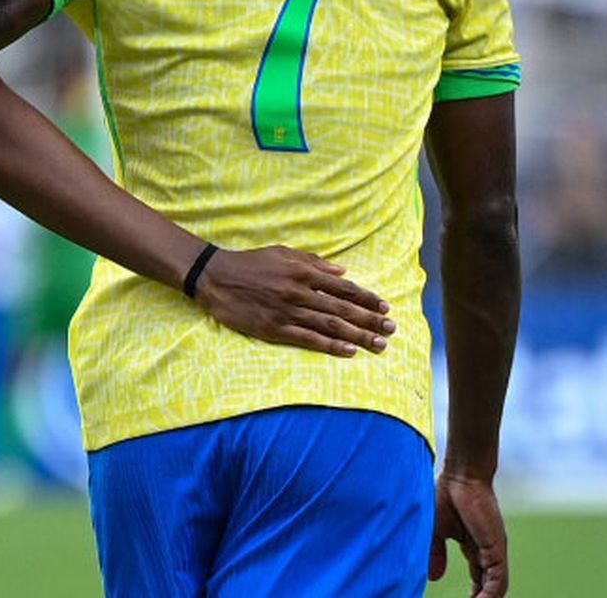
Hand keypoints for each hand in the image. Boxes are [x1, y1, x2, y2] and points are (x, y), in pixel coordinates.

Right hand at [194, 245, 395, 355]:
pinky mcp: (275, 329)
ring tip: (378, 344)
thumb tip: (341, 271)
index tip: (385, 307)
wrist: (215, 277)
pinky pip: (308, 339)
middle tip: (391, 330)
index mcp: (302, 272)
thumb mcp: (282, 253)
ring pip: (330, 326)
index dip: (366, 298)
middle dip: (369, 320)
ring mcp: (287, 312)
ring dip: (357, 336)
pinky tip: (348, 352)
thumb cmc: (250, 263)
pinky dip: (330, 346)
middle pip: (342, 309)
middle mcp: (299, 292)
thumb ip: (312, 262)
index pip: (342, 287)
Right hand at [429, 472, 508, 597]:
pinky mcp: (496, 549)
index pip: (480, 580)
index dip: (475, 595)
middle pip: (489, 587)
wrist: (460, 476)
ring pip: (496, 588)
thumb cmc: (446, 496)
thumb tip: (434, 577)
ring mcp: (494, 551)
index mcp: (475, 547)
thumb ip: (436, 554)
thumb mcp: (436, 531)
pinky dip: (490, 596)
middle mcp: (488, 552)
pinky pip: (498, 581)